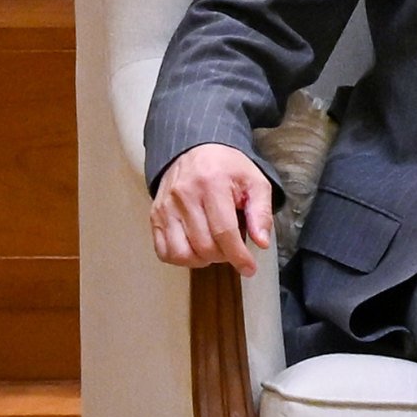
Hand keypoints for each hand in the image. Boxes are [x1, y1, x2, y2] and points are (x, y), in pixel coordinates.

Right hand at [149, 146, 276, 274]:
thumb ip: (261, 211)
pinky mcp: (154, 215)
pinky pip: (163, 250)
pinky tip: (195, 250)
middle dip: (223, 257)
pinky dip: (180, 258)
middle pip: (203, 245)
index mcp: (212, 185)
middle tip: (233, 251)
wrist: (195, 149)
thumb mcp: (254, 181)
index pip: (224, 231)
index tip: (249, 268)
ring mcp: (165, 207)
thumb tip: (261, 242)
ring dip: (201, 261)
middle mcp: (184, 196)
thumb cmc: (228, 167)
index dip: (238, 256)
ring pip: (180, 253)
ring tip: (214, 250)